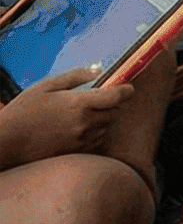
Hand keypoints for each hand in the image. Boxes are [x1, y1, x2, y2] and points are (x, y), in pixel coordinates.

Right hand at [0, 71, 128, 167]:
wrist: (8, 141)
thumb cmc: (24, 111)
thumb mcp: (47, 86)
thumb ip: (75, 77)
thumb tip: (98, 69)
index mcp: (78, 104)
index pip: (115, 97)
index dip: (126, 90)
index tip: (129, 87)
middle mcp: (84, 124)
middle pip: (114, 113)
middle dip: (113, 105)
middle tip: (103, 98)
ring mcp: (80, 141)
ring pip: (106, 129)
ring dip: (104, 120)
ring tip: (87, 113)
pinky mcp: (75, 153)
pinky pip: (95, 142)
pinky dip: (95, 134)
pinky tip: (80, 128)